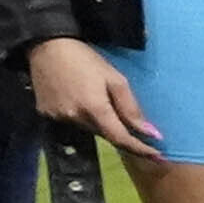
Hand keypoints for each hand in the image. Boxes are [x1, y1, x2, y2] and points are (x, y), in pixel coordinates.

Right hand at [26, 35, 155, 152]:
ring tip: (97, 101)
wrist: (46, 46)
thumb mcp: (115, 79)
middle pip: (105, 134)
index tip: (158, 156)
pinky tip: (80, 100)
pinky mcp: (45, 114)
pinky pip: (71, 123)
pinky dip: (82, 117)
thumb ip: (131, 109)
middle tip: (127, 120)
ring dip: (100, 123)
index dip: (140, 149)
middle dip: (119, 131)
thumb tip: (151, 133)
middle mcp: (74, 118)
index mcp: (94, 108)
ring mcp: (57, 117)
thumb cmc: (85, 60)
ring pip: (89, 129)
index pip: (121, 139)